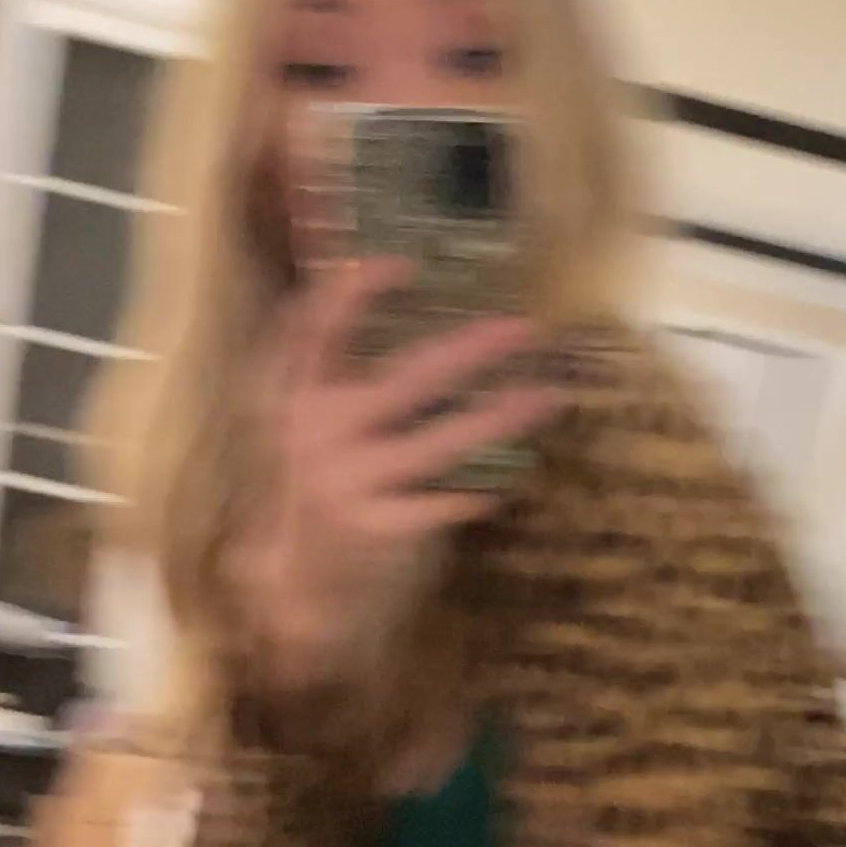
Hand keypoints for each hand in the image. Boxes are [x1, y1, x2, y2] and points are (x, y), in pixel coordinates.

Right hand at [231, 260, 560, 687]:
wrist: (298, 582)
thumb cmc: (316, 484)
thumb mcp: (307, 423)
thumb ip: (334, 369)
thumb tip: (391, 301)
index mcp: (297, 395)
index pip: (314, 329)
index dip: (351, 293)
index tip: (399, 263)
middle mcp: (320, 432)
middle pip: (405, 380)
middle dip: (470, 351)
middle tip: (523, 328)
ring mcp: (350, 482)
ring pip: (441, 442)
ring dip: (500, 417)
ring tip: (548, 395)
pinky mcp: (378, 528)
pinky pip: (441, 503)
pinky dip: (474, 491)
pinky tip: (506, 481)